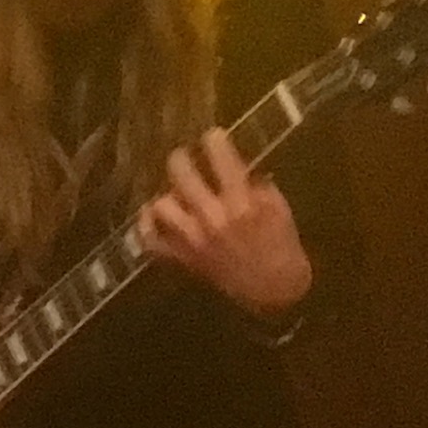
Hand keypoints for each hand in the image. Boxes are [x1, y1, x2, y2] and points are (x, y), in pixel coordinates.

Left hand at [135, 129, 310, 323]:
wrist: (274, 292)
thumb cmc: (282, 247)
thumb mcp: (280, 210)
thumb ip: (256, 185)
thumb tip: (236, 165)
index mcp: (241, 203)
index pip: (221, 159)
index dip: (214, 140)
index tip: (212, 136)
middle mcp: (212, 217)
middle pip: (180, 173)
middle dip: (181, 159)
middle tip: (185, 158)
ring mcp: (192, 239)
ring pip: (161, 204)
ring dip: (167, 196)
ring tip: (176, 194)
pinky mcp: (181, 258)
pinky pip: (150, 240)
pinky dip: (145, 227)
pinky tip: (152, 216)